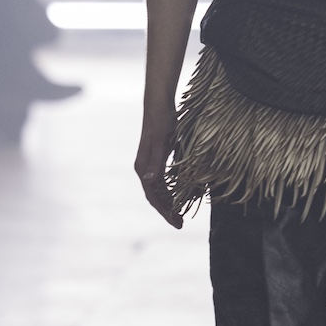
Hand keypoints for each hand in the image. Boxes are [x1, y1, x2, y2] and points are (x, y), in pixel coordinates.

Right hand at [134, 107, 181, 228]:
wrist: (159, 103)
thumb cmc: (161, 120)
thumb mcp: (161, 141)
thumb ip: (156, 161)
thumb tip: (148, 181)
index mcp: (143, 167)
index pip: (153, 196)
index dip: (165, 211)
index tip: (176, 222)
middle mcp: (144, 168)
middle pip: (155, 196)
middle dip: (167, 210)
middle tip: (180, 223)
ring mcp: (150, 163)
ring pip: (159, 189)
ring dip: (169, 201)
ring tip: (181, 213)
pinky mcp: (158, 157)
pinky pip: (163, 180)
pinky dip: (172, 189)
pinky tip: (182, 192)